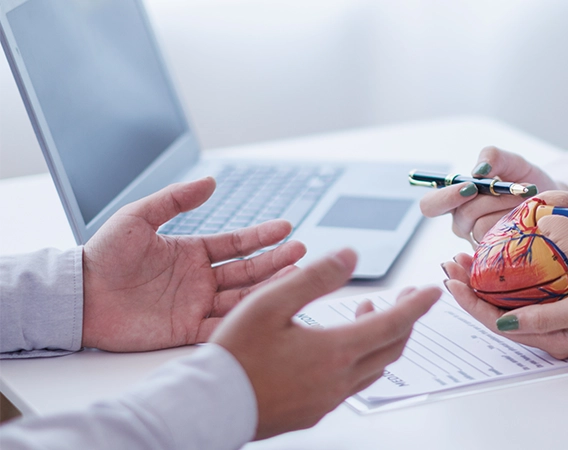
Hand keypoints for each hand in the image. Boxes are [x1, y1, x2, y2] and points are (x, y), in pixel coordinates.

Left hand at [82, 177, 305, 351]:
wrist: (78, 298)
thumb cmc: (104, 256)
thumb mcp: (138, 218)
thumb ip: (175, 200)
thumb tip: (211, 182)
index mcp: (192, 252)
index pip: (237, 244)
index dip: (262, 236)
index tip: (286, 228)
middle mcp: (200, 279)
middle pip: (248, 270)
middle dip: (276, 261)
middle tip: (301, 253)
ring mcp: (196, 305)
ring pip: (242, 298)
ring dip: (269, 289)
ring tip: (295, 278)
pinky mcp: (187, 331)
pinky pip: (222, 327)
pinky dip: (245, 322)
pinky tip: (267, 313)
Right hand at [210, 248, 439, 439]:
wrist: (209, 406)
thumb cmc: (234, 355)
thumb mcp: (270, 303)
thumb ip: (314, 278)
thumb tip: (351, 254)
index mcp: (335, 351)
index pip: (394, 324)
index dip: (417, 305)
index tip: (433, 291)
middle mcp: (340, 379)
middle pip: (391, 347)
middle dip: (405, 320)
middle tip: (407, 298)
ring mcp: (328, 399)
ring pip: (374, 368)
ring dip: (381, 339)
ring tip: (367, 313)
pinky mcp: (315, 411)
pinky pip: (353, 384)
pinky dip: (360, 360)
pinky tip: (339, 347)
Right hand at [419, 146, 563, 243]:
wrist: (550, 199)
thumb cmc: (523, 178)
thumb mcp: (510, 161)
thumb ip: (492, 157)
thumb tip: (479, 172)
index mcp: (455, 199)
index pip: (430, 206)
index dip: (446, 198)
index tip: (471, 187)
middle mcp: (462, 223)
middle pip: (463, 216)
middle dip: (491, 200)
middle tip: (515, 188)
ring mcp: (478, 241)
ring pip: (483, 229)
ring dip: (508, 210)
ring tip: (526, 200)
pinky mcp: (495, 255)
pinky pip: (499, 243)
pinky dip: (517, 225)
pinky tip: (527, 217)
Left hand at [443, 253, 567, 358]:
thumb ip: (544, 318)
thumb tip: (501, 322)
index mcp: (552, 340)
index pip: (498, 322)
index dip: (471, 302)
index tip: (453, 279)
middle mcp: (549, 330)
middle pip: (498, 311)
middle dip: (471, 288)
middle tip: (451, 264)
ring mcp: (556, 315)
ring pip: (509, 299)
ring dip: (485, 280)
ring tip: (465, 260)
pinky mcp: (563, 298)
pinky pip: (526, 289)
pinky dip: (508, 274)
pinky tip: (499, 260)